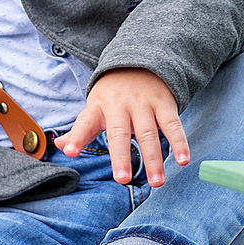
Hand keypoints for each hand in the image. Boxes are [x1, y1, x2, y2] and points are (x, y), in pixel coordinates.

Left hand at [60, 68, 189, 186]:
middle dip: (121, 156)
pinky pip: (173, 125)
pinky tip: (183, 160)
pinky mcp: (164, 104)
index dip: (77, 137)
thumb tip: (60, 146)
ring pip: (149, 133)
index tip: (70, 152)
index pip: (85, 122)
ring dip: (154, 159)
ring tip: (157, 182)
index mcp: (98, 106)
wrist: (139, 62)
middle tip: (122, 179)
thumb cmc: (113, 94)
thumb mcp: (94, 107)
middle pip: (120, 133)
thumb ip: (80, 130)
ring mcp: (144, 104)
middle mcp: (120, 105)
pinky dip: (179, 143)